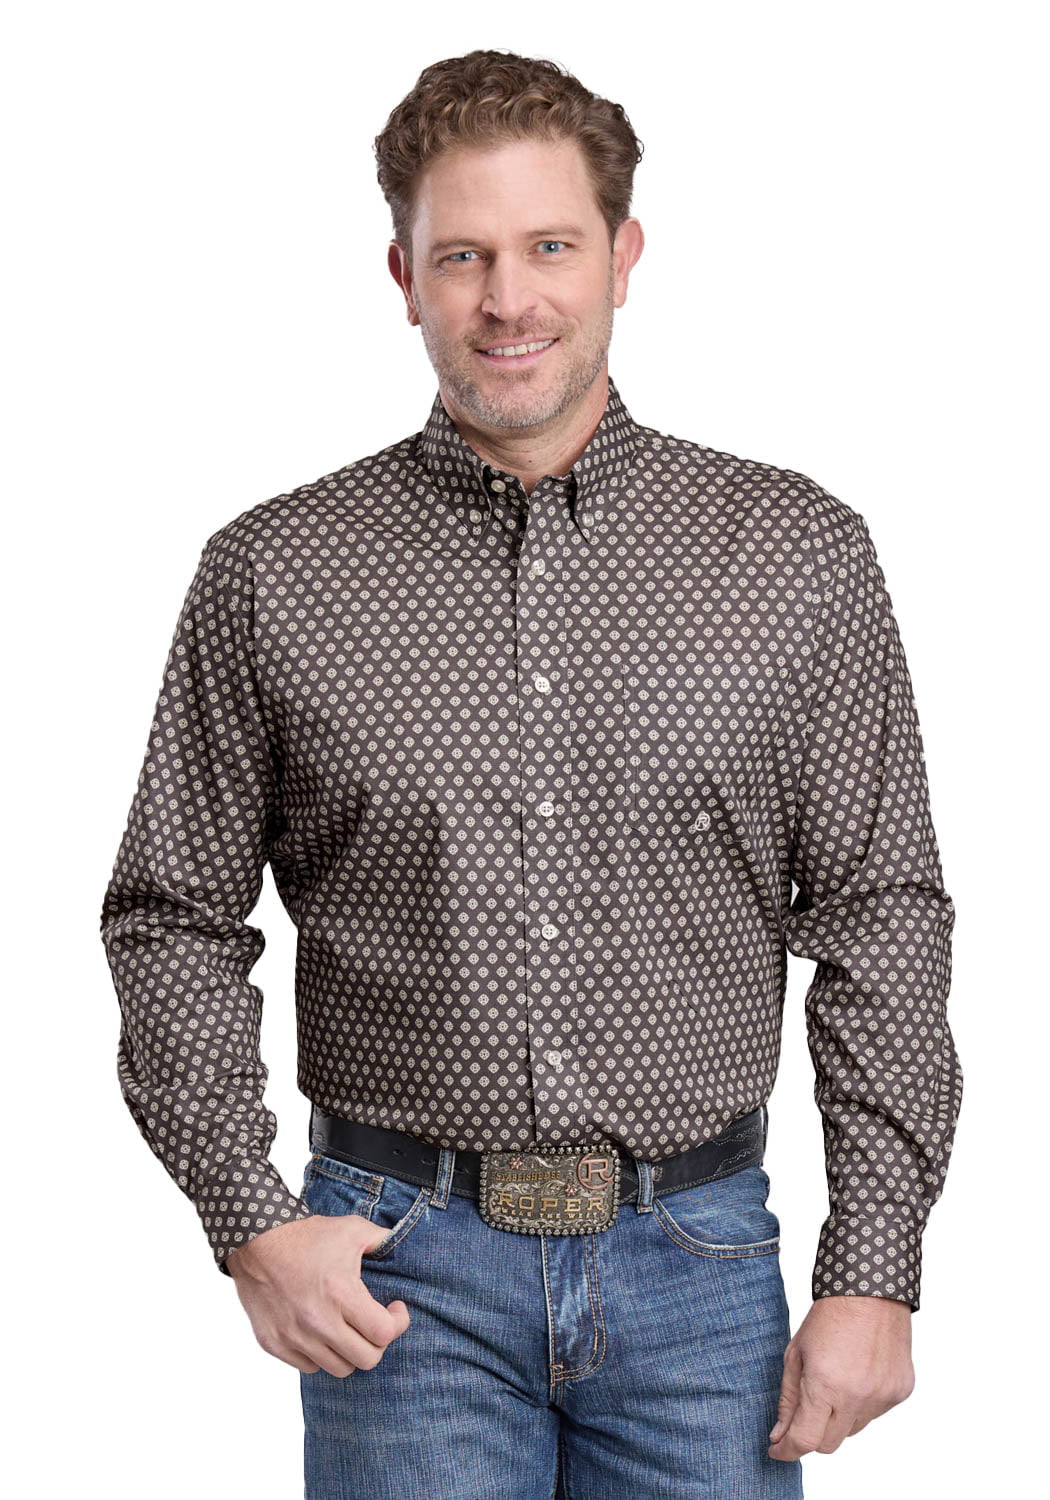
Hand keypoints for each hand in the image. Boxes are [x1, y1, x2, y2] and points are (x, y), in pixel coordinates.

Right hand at [225, 1213, 411, 1375]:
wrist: (256, 1242)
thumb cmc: (306, 1235)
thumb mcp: (351, 1228)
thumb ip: (382, 1240)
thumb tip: (403, 1244)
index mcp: (340, 1293)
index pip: (383, 1333)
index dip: (397, 1323)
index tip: (395, 1309)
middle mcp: (318, 1322)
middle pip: (366, 1359)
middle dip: (378, 1342)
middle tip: (374, 1323)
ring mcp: (294, 1337)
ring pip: (339, 1368)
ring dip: (349, 1351)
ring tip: (348, 1329)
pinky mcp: (275, 1344)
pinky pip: (308, 1367)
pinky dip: (320, 1355)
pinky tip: (321, 1332)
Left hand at [768, 1295, 914, 1461]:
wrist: (871, 1292)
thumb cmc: (829, 1318)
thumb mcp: (796, 1353)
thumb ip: (788, 1399)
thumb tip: (780, 1435)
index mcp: (825, 1385)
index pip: (805, 1440)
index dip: (788, 1450)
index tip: (777, 1450)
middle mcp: (857, 1397)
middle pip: (829, 1444)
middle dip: (811, 1435)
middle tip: (803, 1415)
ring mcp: (882, 1397)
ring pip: (853, 1430)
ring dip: (838, 1417)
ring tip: (836, 1380)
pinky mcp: (900, 1393)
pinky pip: (875, 1413)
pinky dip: (862, 1404)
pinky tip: (858, 1374)